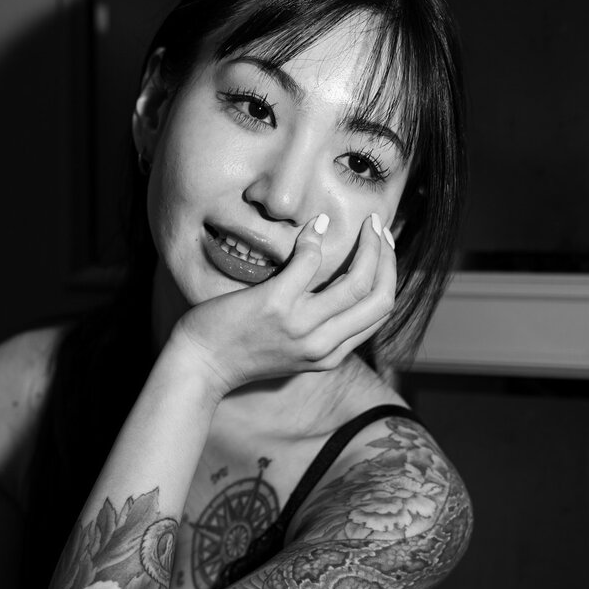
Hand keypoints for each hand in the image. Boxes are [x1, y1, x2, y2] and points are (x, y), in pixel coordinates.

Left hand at [172, 212, 395, 395]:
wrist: (200, 364)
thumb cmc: (238, 351)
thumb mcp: (288, 350)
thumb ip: (314, 330)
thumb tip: (330, 291)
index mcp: (329, 356)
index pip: (378, 314)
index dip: (388, 276)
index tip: (383, 251)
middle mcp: (321, 345)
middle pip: (380, 298)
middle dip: (387, 258)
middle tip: (380, 229)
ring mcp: (300, 326)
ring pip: (357, 282)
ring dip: (368, 245)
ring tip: (366, 223)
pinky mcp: (276, 304)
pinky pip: (310, 262)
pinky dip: (316, 238)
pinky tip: (314, 226)